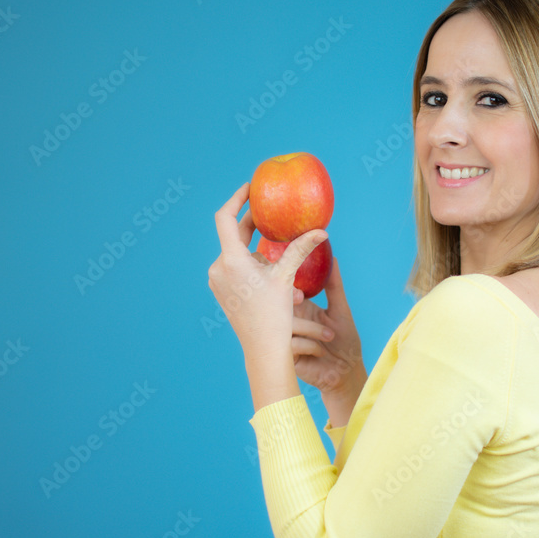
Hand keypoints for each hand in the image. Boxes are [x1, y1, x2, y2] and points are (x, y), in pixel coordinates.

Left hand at [208, 182, 327, 358]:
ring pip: (240, 254)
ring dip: (261, 255)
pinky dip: (254, 266)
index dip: (237, 198)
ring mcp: (217, 281)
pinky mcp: (221, 290)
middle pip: (235, 235)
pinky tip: (272, 278)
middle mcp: (218, 268)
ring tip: (282, 269)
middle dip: (256, 227)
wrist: (262, 349)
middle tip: (272, 215)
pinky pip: (237, 268)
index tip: (250, 188)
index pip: (226, 217)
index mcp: (231, 260)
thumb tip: (321, 230)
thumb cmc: (274, 315)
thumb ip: (300, 249)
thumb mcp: (287, 277)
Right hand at [291, 257, 366, 402]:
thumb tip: (333, 257)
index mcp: (301, 309)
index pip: (286, 292)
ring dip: (310, 330)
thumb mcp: (341, 310)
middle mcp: (291, 322)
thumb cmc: (346, 342)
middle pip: (279, 307)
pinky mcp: (286, 356)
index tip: (298, 289)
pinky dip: (309, 345)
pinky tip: (320, 352)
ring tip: (329, 337)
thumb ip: (334, 285)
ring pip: (285, 325)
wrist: (346, 373)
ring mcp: (286, 339)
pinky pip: (289, 343)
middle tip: (300, 300)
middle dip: (288, 303)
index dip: (287, 287)